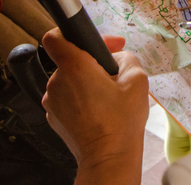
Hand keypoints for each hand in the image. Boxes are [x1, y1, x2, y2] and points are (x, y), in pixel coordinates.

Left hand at [41, 28, 148, 184]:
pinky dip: (80, 98)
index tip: (92, 41)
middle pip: (69, 59)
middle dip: (91, 62)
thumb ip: (127, 58)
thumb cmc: (121, 122)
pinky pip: (66, 97)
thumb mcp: (137, 79)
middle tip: (113, 73)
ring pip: (69, 79)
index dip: (71, 33)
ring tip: (108, 95)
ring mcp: (52, 101)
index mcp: (74, 67)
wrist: (108, 158)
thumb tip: (118, 57)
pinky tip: (98, 109)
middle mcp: (57, 82)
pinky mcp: (53, 116)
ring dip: (86, 81)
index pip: (55, 37)